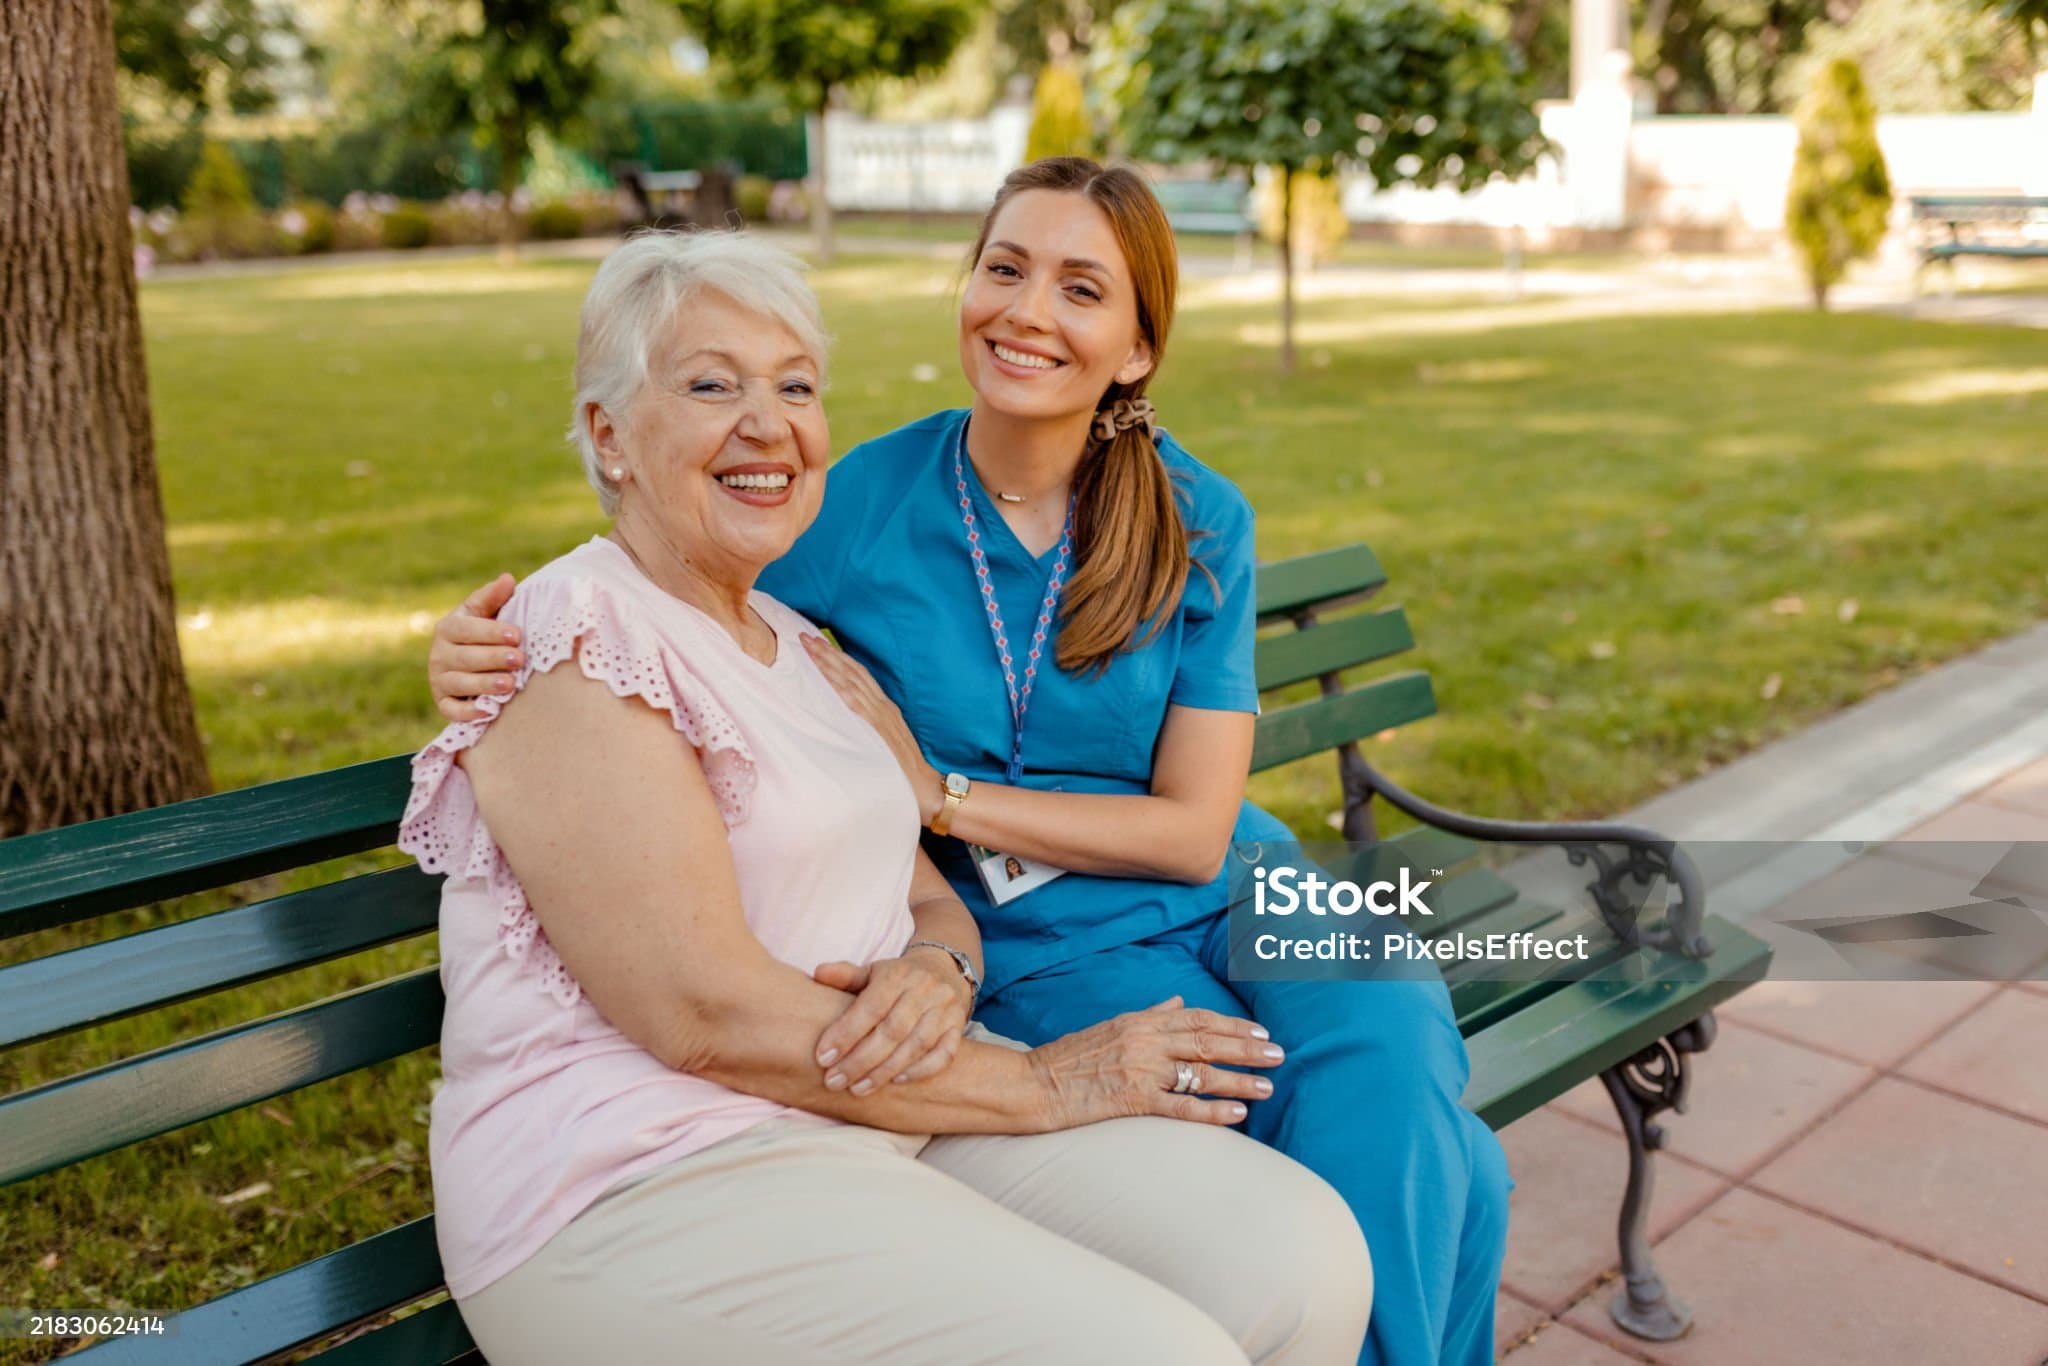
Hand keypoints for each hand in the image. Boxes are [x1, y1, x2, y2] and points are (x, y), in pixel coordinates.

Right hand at [428, 574, 521, 721]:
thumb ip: (493, 598)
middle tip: (519, 659)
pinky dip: (469, 713)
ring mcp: (439, 680)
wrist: (472, 666)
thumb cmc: (483, 634)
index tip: (517, 635)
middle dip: (493, 658)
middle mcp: (439, 655)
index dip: (490, 632)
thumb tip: (507, 578)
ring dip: (485, 684)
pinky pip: (452, 711)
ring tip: (510, 684)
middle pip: (465, 657)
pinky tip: (490, 711)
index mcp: (448, 628)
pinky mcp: (444, 704)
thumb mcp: (485, 613)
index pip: (466, 629)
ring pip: (460, 683)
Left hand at [801, 634, 942, 821]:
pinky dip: (841, 686)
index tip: (818, 644)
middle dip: (828, 652)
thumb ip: (869, 728)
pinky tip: (827, 675)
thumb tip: (847, 720)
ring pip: (851, 681)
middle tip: (804, 635)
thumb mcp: (885, 741)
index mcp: (884, 708)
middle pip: (852, 671)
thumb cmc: (903, 770)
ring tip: (809, 647)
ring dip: (829, 662)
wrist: (926, 787)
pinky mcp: (878, 729)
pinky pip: (856, 702)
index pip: (858, 675)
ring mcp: (881, 716)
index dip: (838, 658)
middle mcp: (883, 707)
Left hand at [812, 949, 972, 1092]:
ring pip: (916, 1045)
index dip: (846, 1033)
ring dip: (885, 1071)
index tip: (823, 1057)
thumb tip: (818, 973)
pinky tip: (898, 1081)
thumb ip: (845, 975)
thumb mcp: (871, 971)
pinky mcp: (958, 1027)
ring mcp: (945, 1010)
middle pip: (892, 1031)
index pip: (871, 1007)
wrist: (945, 969)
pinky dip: (922, 1069)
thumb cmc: (898, 977)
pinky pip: (945, 1053)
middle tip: (834, 1081)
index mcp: (897, 975)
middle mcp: (924, 990)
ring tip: (858, 1089)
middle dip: (860, 1060)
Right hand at [1026, 997, 1282, 1130]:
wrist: (1033, 1084)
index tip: (1260, 1032)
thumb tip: (1178, 1001)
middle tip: (1278, 1055)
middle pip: (1207, 1042)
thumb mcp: (1110, 1026)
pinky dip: (1211, 1110)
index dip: (1232, 1025)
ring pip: (1200, 1073)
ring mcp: (1140, 1070)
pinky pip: (1180, 1107)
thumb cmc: (1069, 1057)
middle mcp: (1145, 1041)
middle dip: (1247, 1048)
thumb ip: (1148, 1015)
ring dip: (1238, 1079)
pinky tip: (1237, 1114)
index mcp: (1140, 1021)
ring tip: (1267, 1087)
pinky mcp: (1131, 1100)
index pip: (1197, 1019)